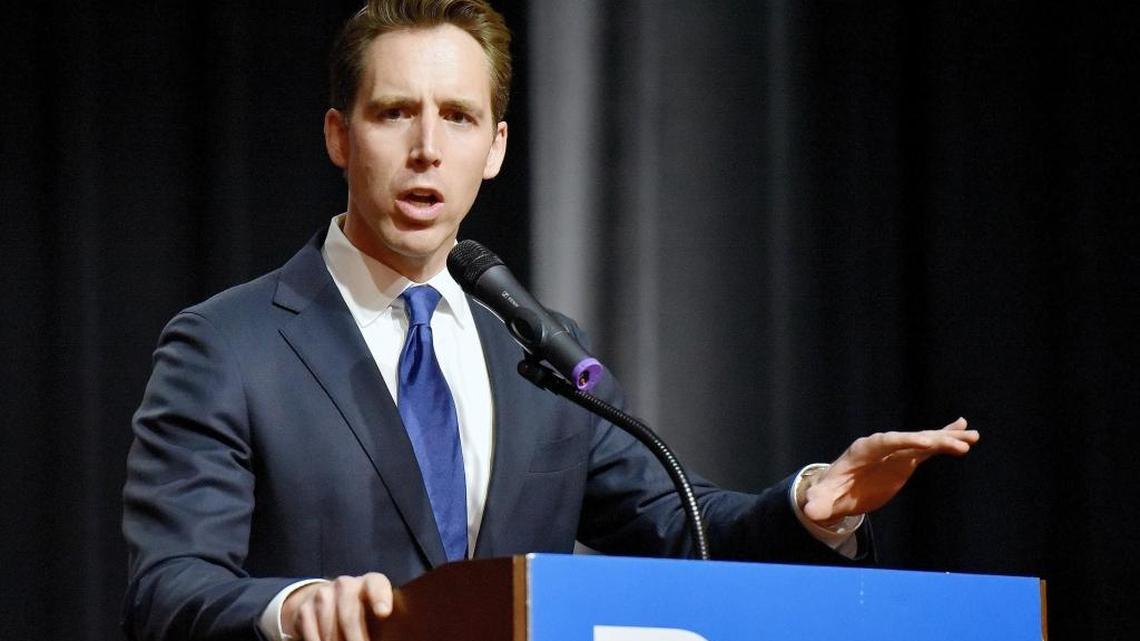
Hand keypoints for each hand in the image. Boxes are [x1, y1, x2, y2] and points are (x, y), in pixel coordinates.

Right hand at [282, 572, 392, 640]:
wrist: (326, 601)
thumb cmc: (362, 611)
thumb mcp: (375, 610)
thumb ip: (382, 619)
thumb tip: (389, 635)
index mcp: (370, 582)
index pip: (376, 585)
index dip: (380, 597)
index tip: (384, 613)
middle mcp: (346, 584)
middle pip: (350, 614)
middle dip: (356, 638)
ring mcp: (323, 594)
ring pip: (330, 627)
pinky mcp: (305, 608)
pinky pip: (312, 633)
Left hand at [800, 417, 979, 524]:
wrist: (834, 490)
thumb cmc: (828, 494)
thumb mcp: (821, 500)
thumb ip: (818, 503)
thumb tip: (810, 510)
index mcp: (863, 450)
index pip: (886, 441)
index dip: (906, 441)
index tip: (927, 442)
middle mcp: (882, 446)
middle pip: (910, 438)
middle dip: (933, 439)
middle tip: (959, 442)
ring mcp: (895, 451)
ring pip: (924, 441)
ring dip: (947, 438)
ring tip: (972, 436)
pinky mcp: (905, 459)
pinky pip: (928, 447)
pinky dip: (945, 439)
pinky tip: (964, 431)